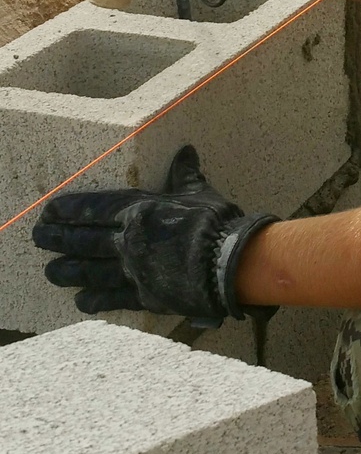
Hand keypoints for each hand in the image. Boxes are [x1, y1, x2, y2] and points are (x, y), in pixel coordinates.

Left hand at [32, 144, 276, 327]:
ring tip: (51, 271)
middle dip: (58, 239)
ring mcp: (134, 270)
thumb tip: (186, 152)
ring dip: (68, 271)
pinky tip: (81, 301)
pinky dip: (95, 300)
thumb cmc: (215, 223)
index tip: (49, 211)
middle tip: (39, 238)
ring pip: (90, 270)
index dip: (69, 210)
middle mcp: (128, 240)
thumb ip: (185, 175)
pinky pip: (113, 298)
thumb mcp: (198, 192)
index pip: (94, 209)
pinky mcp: (145, 294)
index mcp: (139, 211)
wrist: (229, 262)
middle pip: (84, 240)